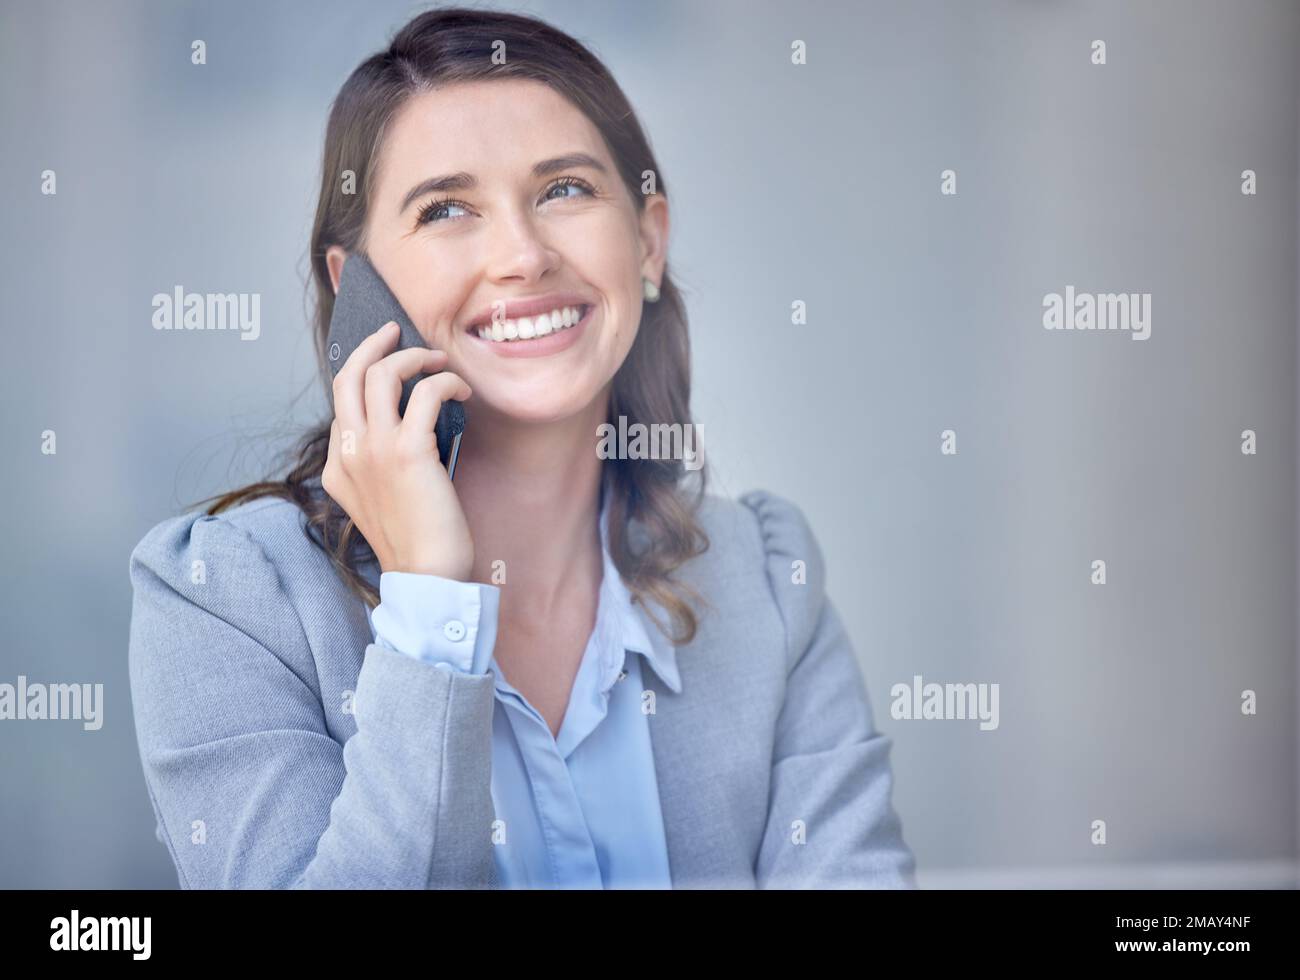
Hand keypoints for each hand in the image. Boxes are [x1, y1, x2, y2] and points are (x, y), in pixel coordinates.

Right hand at [322, 320, 473, 579]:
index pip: (342, 404)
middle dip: (373, 345)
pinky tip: (463, 391)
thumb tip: (412, 428)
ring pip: (381, 373)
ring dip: (414, 356)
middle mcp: (348, 453)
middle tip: (396, 332)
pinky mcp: (408, 451)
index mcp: (337, 468)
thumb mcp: (383, 501)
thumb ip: (381, 466)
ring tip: (439, 361)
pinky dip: (447, 382)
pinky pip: (425, 393)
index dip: (365, 375)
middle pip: (348, 376)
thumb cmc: (417, 543)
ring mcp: (374, 450)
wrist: (426, 577)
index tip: (390, 361)